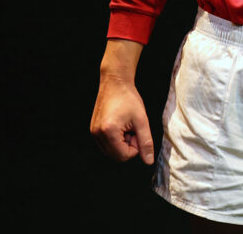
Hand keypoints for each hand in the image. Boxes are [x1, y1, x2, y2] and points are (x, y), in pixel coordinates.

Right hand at [90, 39, 153, 163]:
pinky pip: (106, 143)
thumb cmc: (129, 98)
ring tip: (126, 124)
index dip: (135, 146)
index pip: (124, 156)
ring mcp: (93, 132)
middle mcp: (97, 135)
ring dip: (122, 141)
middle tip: (133, 127)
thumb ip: (146, 142)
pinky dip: (116, 137)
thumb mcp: (142, 120)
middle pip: (117, 155)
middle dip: (128, 144)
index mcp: (108, 132)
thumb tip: (148, 161)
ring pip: (112, 150)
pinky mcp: (93, 129)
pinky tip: (120, 123)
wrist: (115, 82)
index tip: (137, 130)